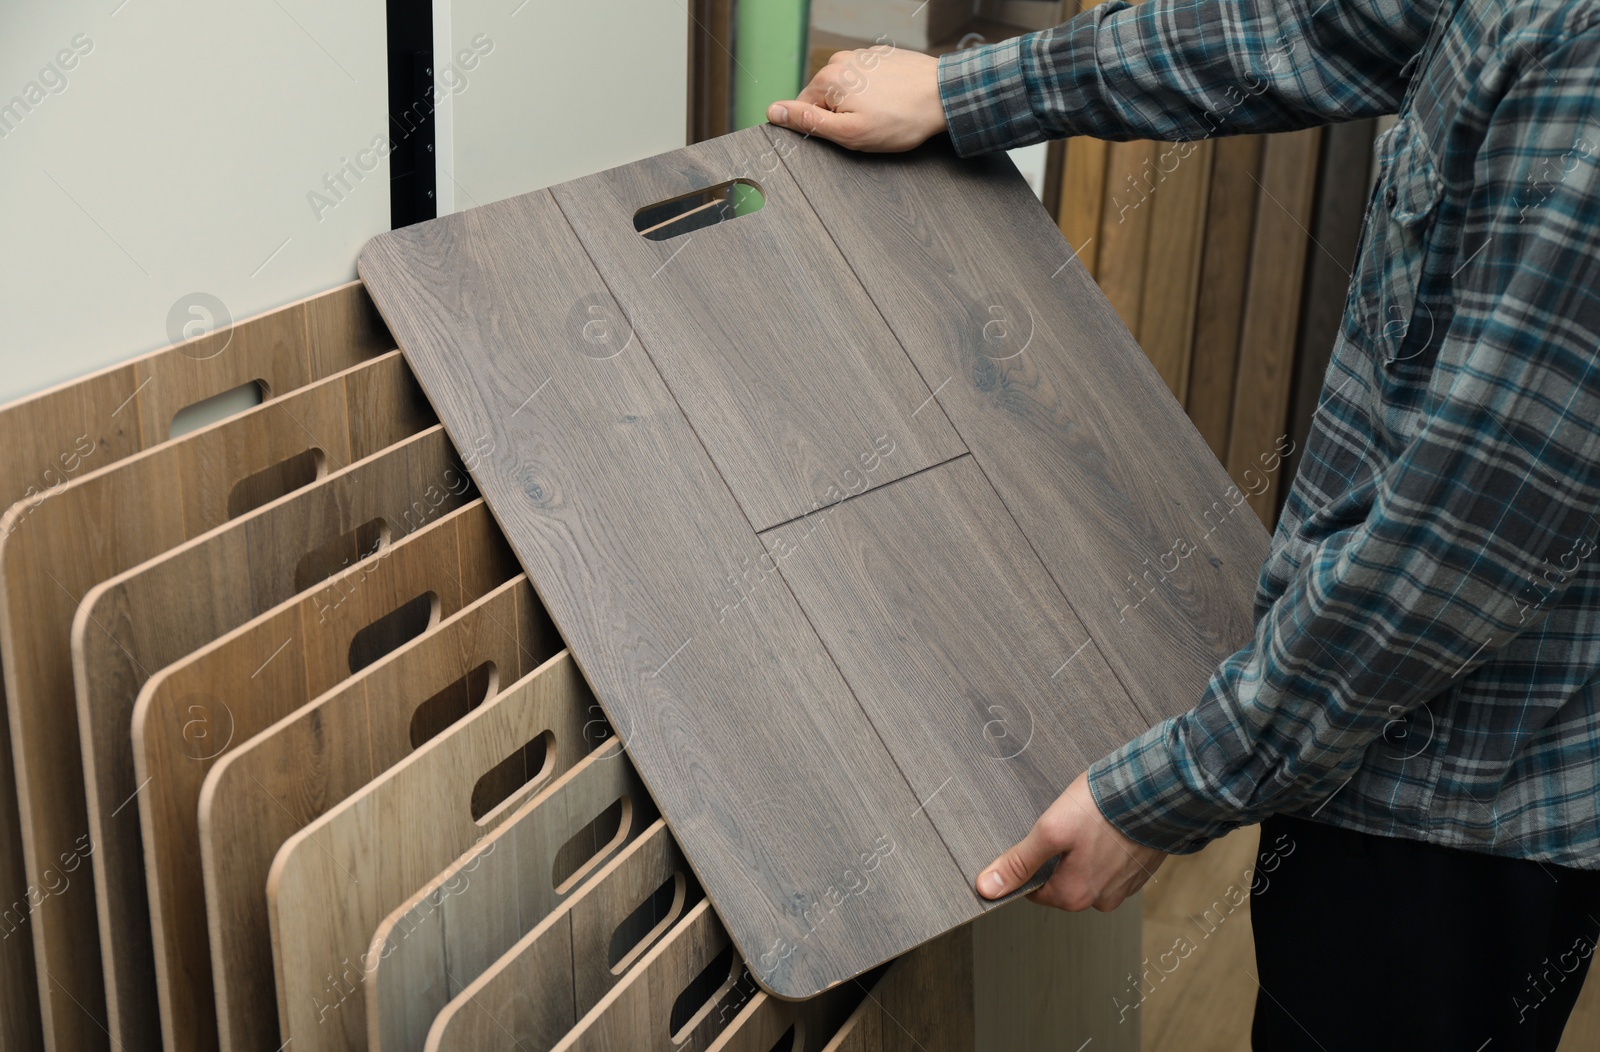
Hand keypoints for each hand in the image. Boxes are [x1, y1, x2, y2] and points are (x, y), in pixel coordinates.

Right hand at [766, 46, 945, 152]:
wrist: (942, 95)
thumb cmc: (900, 119)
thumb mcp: (849, 133)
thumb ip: (808, 122)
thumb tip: (774, 112)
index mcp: (827, 80)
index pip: (804, 110)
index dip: (825, 129)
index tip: (848, 134)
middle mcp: (840, 61)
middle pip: (825, 98)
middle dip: (842, 116)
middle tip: (868, 127)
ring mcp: (861, 56)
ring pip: (846, 90)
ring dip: (859, 104)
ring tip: (884, 114)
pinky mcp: (880, 57)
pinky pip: (865, 81)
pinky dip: (874, 93)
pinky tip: (892, 101)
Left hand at [977, 771, 1167, 910]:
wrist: (1158, 791)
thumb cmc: (1104, 809)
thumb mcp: (1050, 831)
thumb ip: (1018, 862)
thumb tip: (987, 888)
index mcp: (1074, 896)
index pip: (1035, 890)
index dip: (1031, 862)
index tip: (1040, 838)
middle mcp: (1100, 900)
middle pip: (1063, 882)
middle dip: (1060, 855)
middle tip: (1069, 824)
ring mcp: (1124, 887)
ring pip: (1089, 872)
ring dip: (1086, 851)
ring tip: (1091, 822)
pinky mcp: (1140, 871)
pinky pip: (1113, 864)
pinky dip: (1108, 847)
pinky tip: (1109, 825)